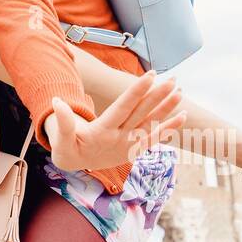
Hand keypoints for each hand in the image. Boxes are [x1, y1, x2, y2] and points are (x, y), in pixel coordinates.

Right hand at [44, 71, 186, 172]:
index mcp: (102, 132)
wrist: (75, 165)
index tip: (150, 75)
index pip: (123, 107)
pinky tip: (183, 115)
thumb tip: (57, 102)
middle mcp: (119, 139)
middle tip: (172, 80)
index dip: (137, 91)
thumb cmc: (67, 148)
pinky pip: (156, 138)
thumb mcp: (60, 139)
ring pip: (151, 124)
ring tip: (180, 91)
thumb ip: (62, 122)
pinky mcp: (135, 149)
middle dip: (158, 96)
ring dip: (167, 108)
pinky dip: (170, 128)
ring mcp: (129, 145)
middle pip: (142, 114)